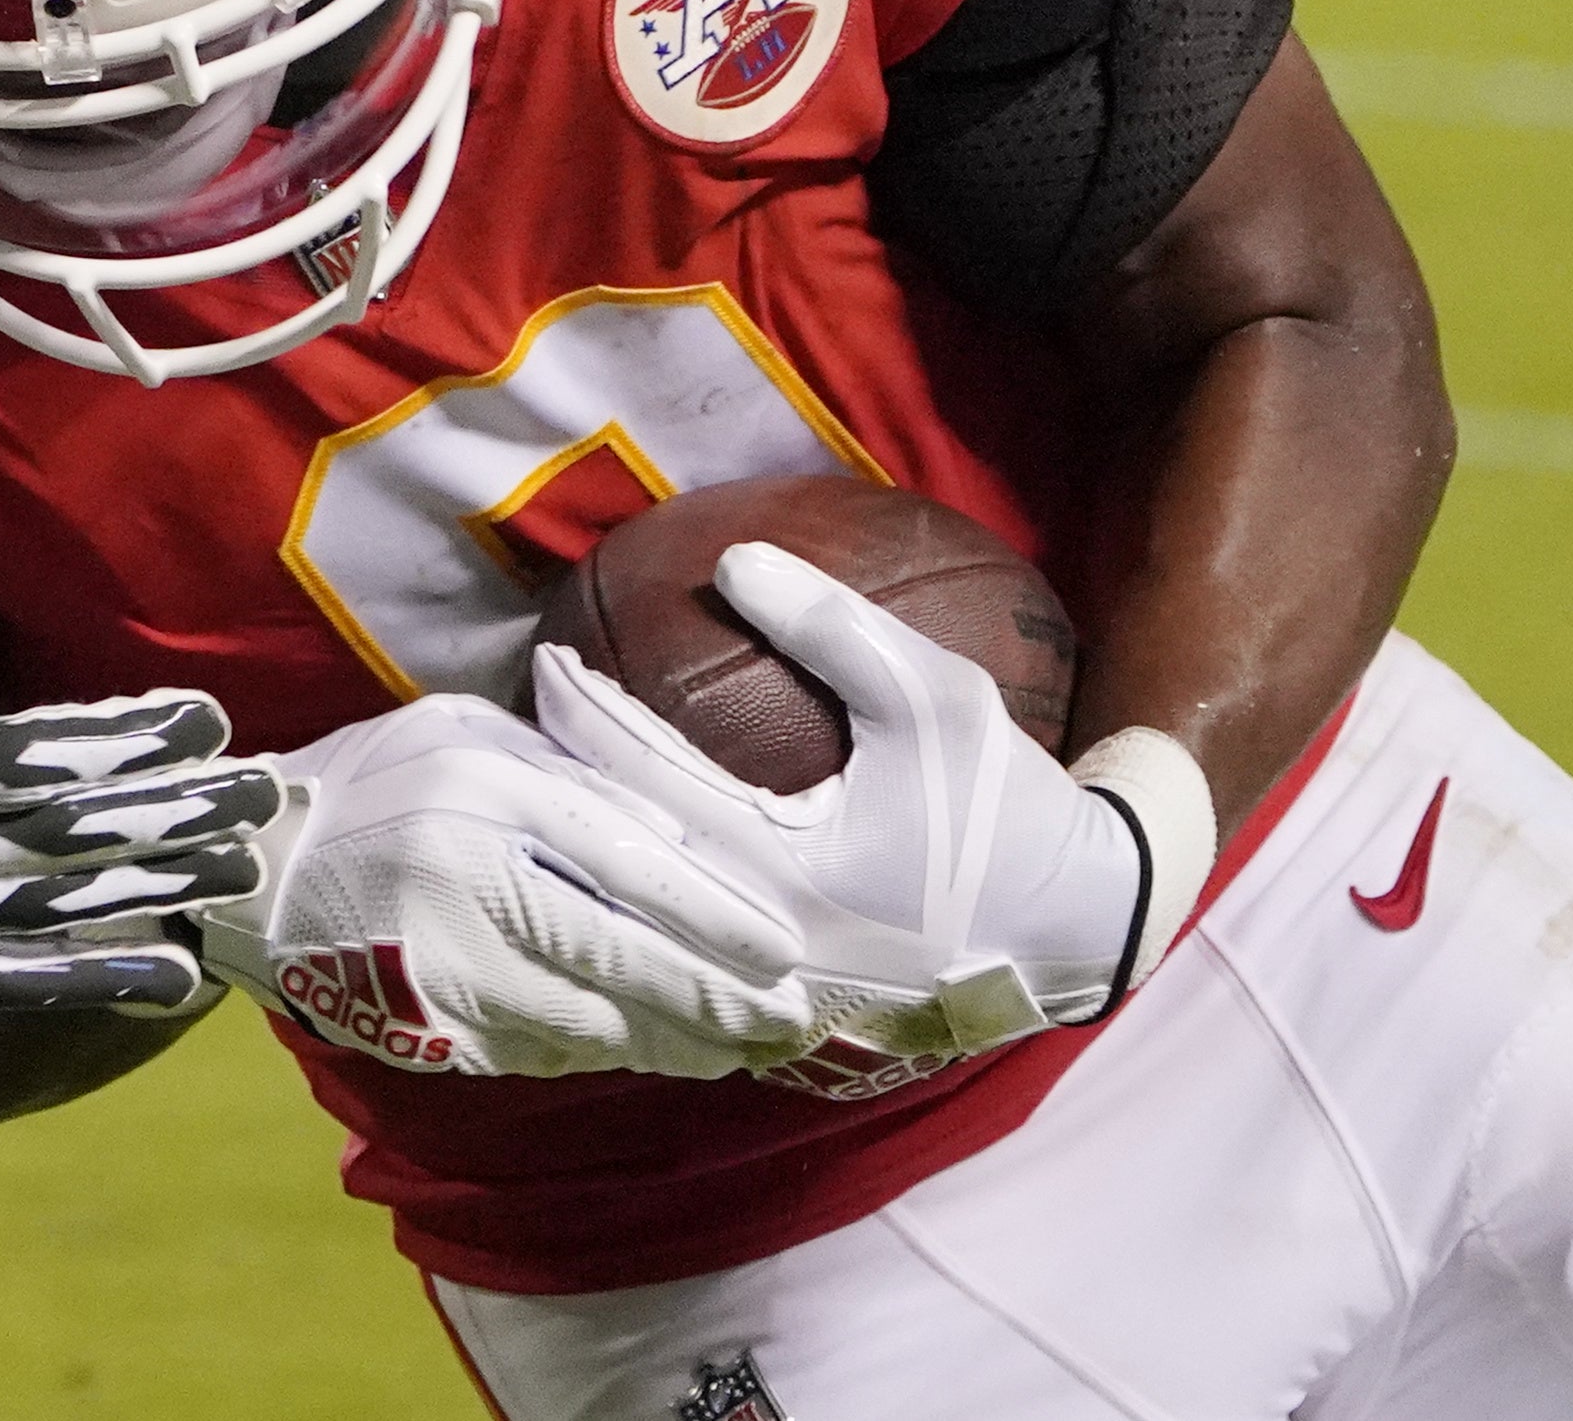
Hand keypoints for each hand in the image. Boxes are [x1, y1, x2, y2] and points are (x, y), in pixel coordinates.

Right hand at [0, 512, 276, 1129]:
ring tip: (235, 874)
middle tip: (263, 797)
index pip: (53, 746)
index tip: (208, 722)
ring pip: (74, 902)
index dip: (135, 735)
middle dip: (178, 809)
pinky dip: (98, 975)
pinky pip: (24, 980)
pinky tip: (161, 976)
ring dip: (159, 883)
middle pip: (88, 828)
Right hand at [191, 694, 815, 1080]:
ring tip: (731, 1050)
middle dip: (716, 1002)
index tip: (784, 952)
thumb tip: (678, 832)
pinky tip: (640, 1051)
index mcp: (486, 787)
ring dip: (670, 1044)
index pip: (630, 857)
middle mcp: (467, 873)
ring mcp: (440, 958)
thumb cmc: (375, 782)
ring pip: (589, 1021)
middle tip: (787, 1027)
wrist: (249, 866)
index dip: (716, 915)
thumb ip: (564, 766)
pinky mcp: (422, 1024)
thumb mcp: (464, 735)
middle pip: (623, 955)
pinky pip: (535, 1051)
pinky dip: (596, 1052)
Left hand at [535, 542, 1176, 1085]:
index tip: (544, 659)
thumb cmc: (1004, 809)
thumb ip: (834, 628)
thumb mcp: (934, 698)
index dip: (583, 713)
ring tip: (524, 785)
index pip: (645, 777)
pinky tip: (586, 866)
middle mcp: (754, 943)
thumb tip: (735, 559)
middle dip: (547, 786)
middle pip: (611, 858)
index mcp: (784, 868)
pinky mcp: (769, 1013)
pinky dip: (621, 908)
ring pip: (628, 919)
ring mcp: (757, 990)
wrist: (1075, 933)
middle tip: (497, 724)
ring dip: (572, 851)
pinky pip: (669, 959)